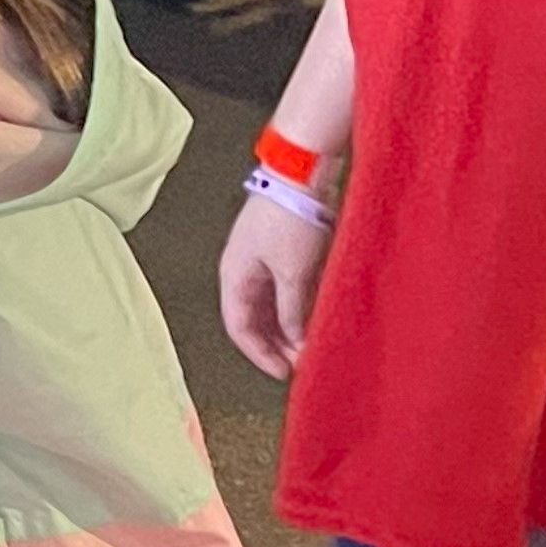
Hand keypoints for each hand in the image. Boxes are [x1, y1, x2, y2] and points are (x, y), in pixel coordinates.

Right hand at [216, 185, 331, 378]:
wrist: (302, 174)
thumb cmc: (290, 218)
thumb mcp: (292, 273)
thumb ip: (290, 310)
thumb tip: (293, 340)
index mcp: (234, 276)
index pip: (239, 328)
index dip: (260, 354)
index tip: (285, 373)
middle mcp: (242, 271)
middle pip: (253, 320)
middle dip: (274, 344)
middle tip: (301, 364)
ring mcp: (260, 260)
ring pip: (269, 306)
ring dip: (286, 328)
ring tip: (308, 345)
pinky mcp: (280, 251)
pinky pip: (282, 290)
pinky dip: (294, 308)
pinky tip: (311, 318)